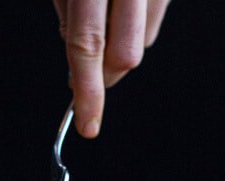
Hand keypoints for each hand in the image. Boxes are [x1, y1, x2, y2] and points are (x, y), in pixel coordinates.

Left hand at [53, 0, 170, 137]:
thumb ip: (71, 22)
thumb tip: (78, 71)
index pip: (88, 45)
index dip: (88, 91)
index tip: (88, 125)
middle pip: (124, 56)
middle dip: (104, 76)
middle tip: (88, 71)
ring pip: (143, 44)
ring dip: (120, 47)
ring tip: (106, 11)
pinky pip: (154, 24)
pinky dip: (135, 27)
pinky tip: (124, 4)